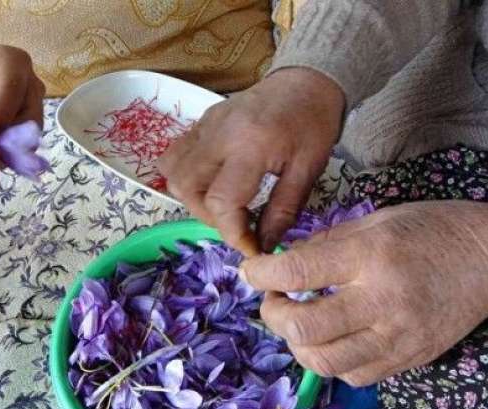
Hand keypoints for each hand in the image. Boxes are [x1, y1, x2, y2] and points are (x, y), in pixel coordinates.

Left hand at [0, 45, 44, 137]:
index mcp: (10, 61)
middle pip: (29, 115)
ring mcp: (33, 100)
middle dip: (5, 135)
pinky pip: (25, 140)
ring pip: (30, 131)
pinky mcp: (29, 119)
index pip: (11, 94)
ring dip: (6, 144)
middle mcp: (29, 80)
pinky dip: (7, 149)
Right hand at [158, 68, 344, 255]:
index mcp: (251, 146)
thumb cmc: (313, 124)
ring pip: (174, 173)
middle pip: (188, 189)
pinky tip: (211, 184)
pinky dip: (186, 177)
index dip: (234, 234)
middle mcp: (219, 134)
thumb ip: (283, 211)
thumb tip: (264, 245)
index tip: (252, 247)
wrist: (307, 82)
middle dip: (209, 218)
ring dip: (193, 199)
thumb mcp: (308, 171)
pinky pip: (176, 155)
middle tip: (238, 223)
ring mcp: (206, 125)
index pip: (222, 202)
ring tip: (224, 205)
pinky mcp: (201, 122)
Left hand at [240, 200, 487, 385]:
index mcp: (372, 254)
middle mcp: (383, 299)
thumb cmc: (435, 228)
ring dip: (298, 344)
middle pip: (304, 328)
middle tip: (274, 300)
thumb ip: (330, 244)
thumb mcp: (379, 219)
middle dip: (274, 315)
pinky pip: (356, 375)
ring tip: (299, 322)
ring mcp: (399, 335)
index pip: (298, 272)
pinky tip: (334, 339)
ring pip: (325, 361)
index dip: (261, 275)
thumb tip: (285, 265)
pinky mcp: (412, 357)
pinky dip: (332, 360)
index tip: (251, 272)